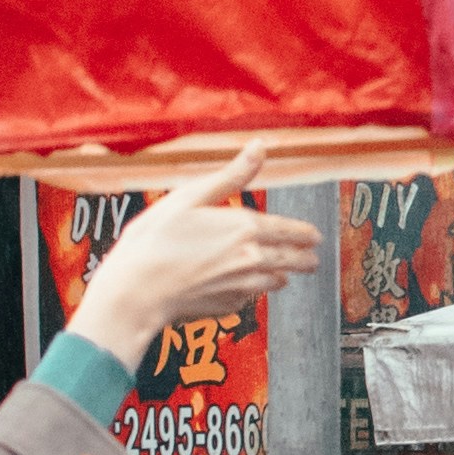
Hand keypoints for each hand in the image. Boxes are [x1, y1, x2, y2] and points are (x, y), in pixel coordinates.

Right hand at [67, 149, 319, 370]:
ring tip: (286, 274)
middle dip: (306, 259)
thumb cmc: (155, 240)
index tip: (316, 237)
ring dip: (284, 276)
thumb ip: (232, 175)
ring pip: (275, 282)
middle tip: (313, 260)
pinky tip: (244, 288)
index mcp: (245, 228)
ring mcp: (242, 287)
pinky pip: (250, 299)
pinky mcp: (228, 307)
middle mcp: (252, 260)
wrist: (137, 291)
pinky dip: (251, 292)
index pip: (289, 231)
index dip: (305, 234)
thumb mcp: (191, 196)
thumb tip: (261, 147)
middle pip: (292, 260)